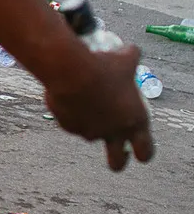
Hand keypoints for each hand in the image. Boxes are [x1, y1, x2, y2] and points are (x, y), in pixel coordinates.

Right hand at [44, 45, 153, 170]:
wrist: (71, 71)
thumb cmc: (103, 66)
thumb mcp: (125, 58)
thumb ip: (132, 57)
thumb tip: (132, 51)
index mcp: (134, 121)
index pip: (146, 151)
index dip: (143, 151)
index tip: (138, 147)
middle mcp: (113, 132)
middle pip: (118, 162)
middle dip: (117, 160)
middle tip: (115, 150)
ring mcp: (89, 132)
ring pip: (91, 134)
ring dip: (90, 123)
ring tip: (85, 99)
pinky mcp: (68, 126)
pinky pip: (71, 122)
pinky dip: (71, 113)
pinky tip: (70, 94)